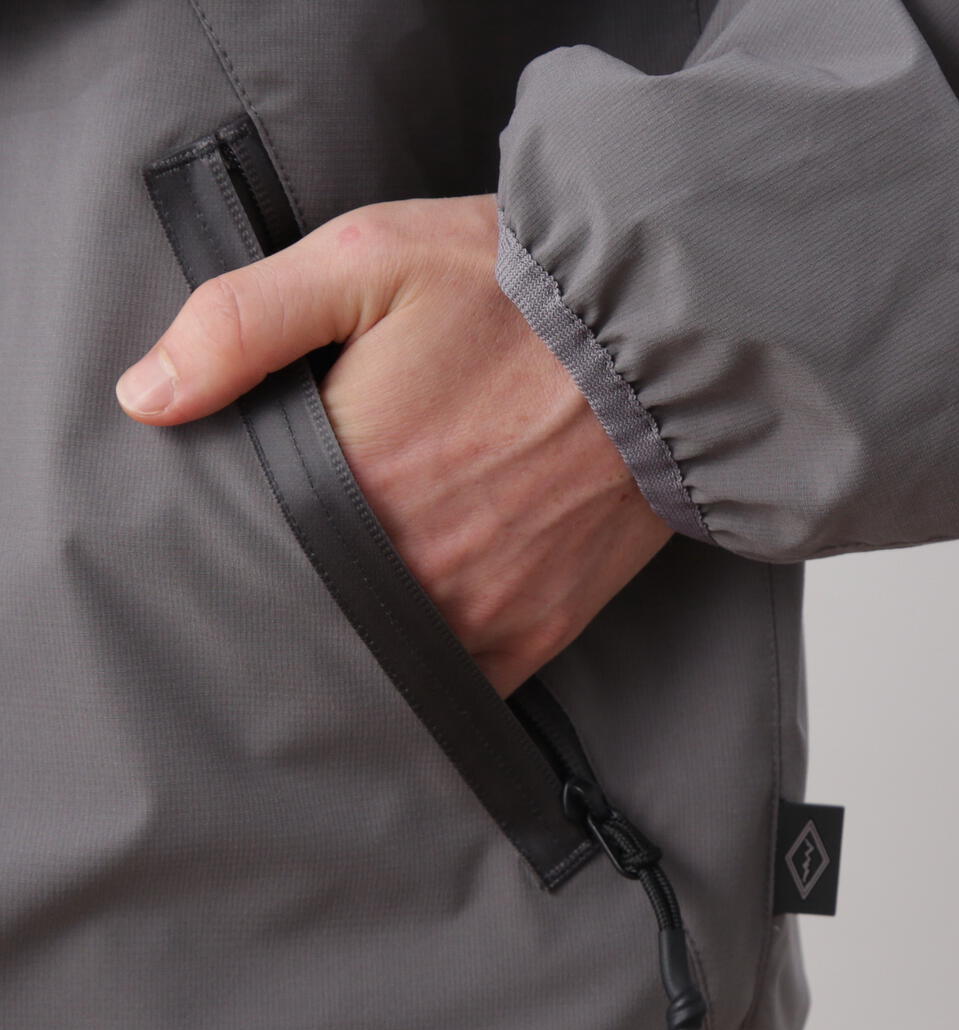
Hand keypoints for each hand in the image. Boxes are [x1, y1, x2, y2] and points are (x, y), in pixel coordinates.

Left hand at [114, 193, 672, 696]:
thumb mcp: (368, 262)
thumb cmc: (516, 297)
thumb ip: (243, 322)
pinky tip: (407, 644)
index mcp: (352, 483)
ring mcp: (476, 615)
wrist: (664, 347)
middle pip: (309, 621)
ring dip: (350, 647)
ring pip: (376, 665)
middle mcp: (412, 570)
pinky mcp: (532, 637)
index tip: (216, 541)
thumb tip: (145, 396)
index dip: (224, 553)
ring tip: (338, 612)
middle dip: (282, 607)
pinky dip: (424, 677)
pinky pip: (455, 690)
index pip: (249, 555)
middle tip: (271, 582)